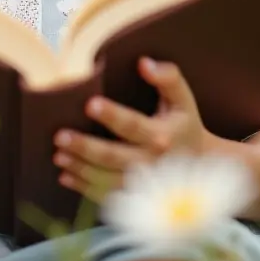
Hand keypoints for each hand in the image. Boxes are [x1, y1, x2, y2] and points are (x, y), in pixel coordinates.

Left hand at [52, 57, 206, 201]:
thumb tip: (144, 63)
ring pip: (106, 179)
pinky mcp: (135, 196)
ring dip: (80, 168)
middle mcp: (151, 163)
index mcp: (161, 136)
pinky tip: (65, 176)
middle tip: (60, 136)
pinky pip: (106, 196)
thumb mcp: (182, 99)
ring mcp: (143, 185)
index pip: (132, 125)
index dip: (112, 115)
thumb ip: (168, 78)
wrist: (201, 164)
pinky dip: (84, 188)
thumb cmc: (184, 123)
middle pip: (113, 156)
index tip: (90, 104)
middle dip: (85, 147)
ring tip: (58, 155)